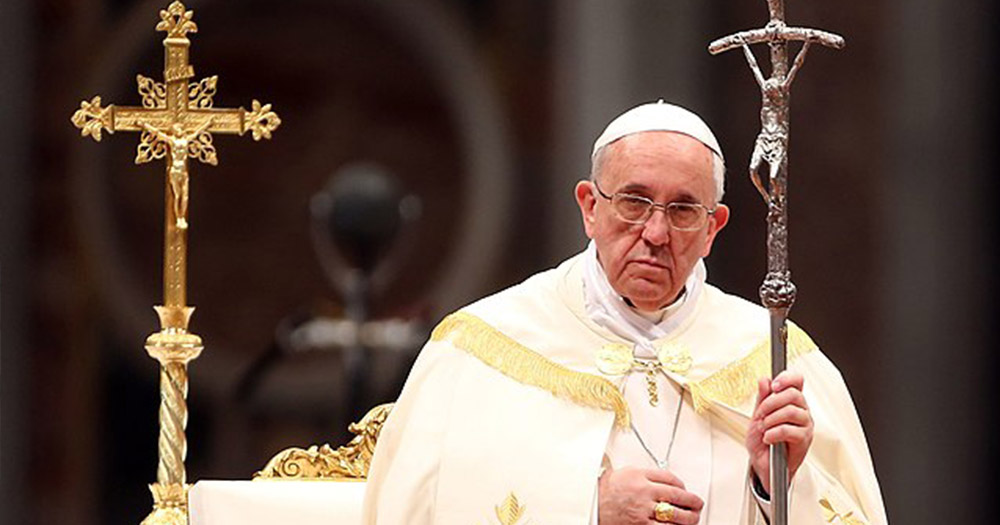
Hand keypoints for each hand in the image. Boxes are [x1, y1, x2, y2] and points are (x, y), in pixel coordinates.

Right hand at [598, 466, 702, 523]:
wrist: (591, 505)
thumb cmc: (606, 490)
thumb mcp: (626, 473)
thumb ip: (647, 475)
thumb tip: (669, 481)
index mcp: (639, 476)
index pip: (670, 478)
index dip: (682, 485)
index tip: (685, 490)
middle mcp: (643, 492)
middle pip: (678, 496)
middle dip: (693, 502)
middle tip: (698, 504)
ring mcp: (642, 511)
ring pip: (675, 516)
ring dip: (689, 519)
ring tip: (693, 518)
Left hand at [745, 370, 813, 493]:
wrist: (763, 465)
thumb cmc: (762, 442)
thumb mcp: (757, 416)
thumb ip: (762, 398)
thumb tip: (764, 380)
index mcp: (792, 402)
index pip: (797, 381)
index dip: (787, 378)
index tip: (774, 385)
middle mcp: (801, 411)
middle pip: (793, 394)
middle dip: (771, 402)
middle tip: (761, 414)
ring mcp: (805, 425)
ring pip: (791, 411)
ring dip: (771, 419)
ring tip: (764, 428)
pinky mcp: (804, 440)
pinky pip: (789, 430)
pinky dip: (773, 433)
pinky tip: (768, 438)